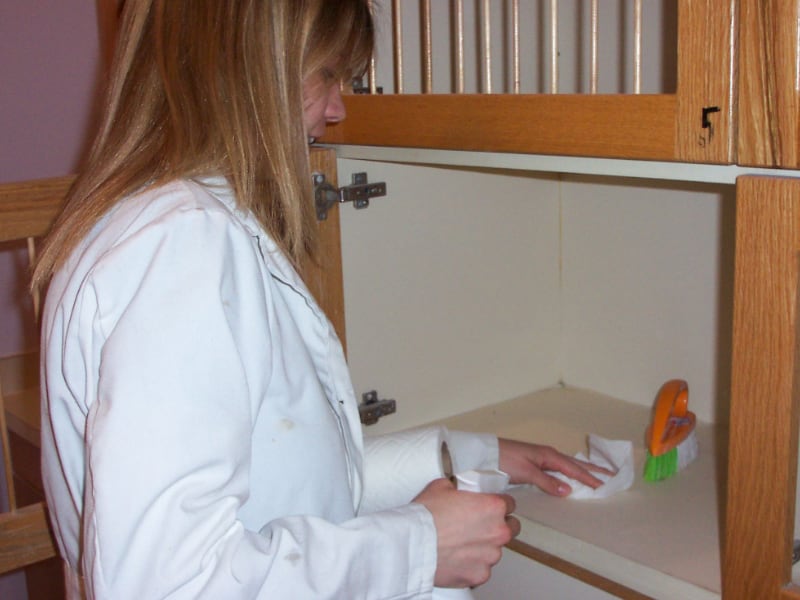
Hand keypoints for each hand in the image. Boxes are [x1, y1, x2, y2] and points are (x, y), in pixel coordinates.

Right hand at [412, 478, 519, 587]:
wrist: (412, 544)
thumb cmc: (426, 516)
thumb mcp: (442, 486)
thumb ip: (459, 488)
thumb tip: (458, 490)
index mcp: (493, 507)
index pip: (510, 503)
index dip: (497, 504)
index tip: (488, 507)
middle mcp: (498, 532)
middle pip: (511, 527)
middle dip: (498, 525)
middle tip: (478, 525)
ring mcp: (490, 556)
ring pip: (495, 549)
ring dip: (483, 546)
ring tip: (461, 543)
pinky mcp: (480, 575)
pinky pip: (481, 568)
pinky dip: (472, 564)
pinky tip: (456, 557)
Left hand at [498, 438, 613, 496]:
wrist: (484, 454)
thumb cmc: (504, 461)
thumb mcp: (526, 472)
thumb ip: (547, 482)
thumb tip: (569, 490)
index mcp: (548, 455)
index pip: (574, 469)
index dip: (590, 478)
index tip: (606, 485)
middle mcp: (548, 455)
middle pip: (575, 464)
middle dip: (593, 470)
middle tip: (612, 475)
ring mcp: (541, 458)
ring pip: (567, 465)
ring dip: (583, 470)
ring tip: (597, 475)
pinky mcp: (534, 463)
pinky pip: (558, 468)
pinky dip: (570, 471)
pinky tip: (571, 475)